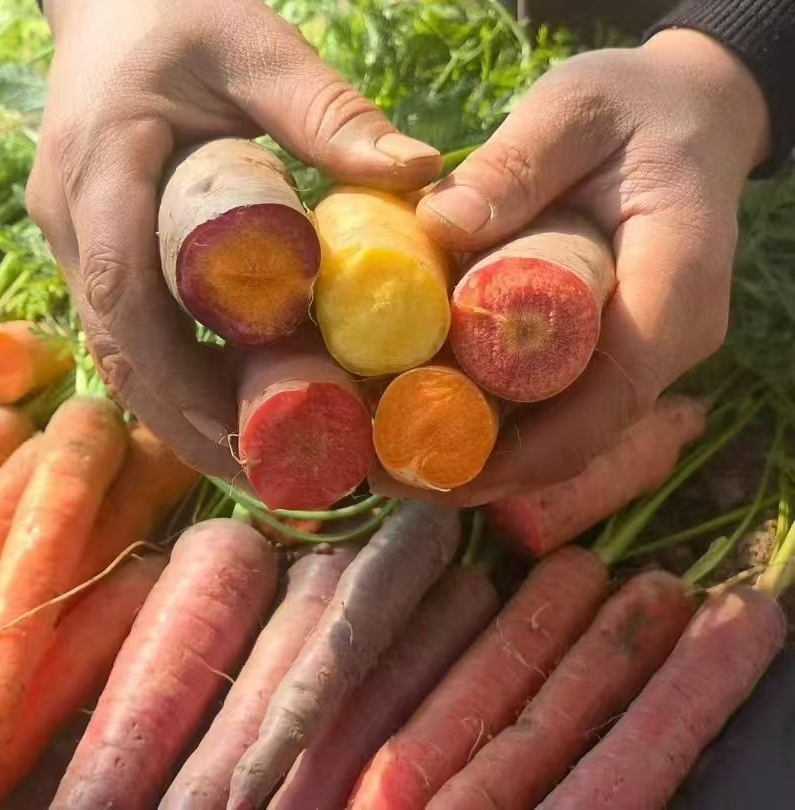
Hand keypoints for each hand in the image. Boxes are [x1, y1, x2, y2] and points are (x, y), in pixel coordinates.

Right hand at [26, 0, 441, 474]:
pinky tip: (243, 408)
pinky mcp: (105, 253)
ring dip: (189, 418)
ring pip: (128, 357)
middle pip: (124, 356)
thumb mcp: (256, 48)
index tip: (252, 438)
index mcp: (102, 176)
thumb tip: (424, 176)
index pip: (124, 301)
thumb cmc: (181, 12)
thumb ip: (329, 112)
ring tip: (268, 464)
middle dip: (192, 427)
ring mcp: (84, 244)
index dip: (181, 384)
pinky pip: (140, 334)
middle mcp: (76, 225)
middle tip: (277, 477)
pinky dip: (187, 382)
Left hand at [373, 29, 770, 505]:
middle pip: (576, 434)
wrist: (686, 116)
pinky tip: (421, 409)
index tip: (437, 469)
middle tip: (384, 468)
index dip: (525, 451)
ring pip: (561, 430)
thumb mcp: (575, 109)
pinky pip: (553, 403)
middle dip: (480, 466)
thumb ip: (517, 162)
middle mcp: (668, 340)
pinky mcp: (611, 351)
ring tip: (383, 451)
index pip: (610, 398)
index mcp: (677, 286)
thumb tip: (438, 226)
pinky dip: (490, 419)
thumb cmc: (636, 107)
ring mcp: (642, 352)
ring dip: (476, 452)